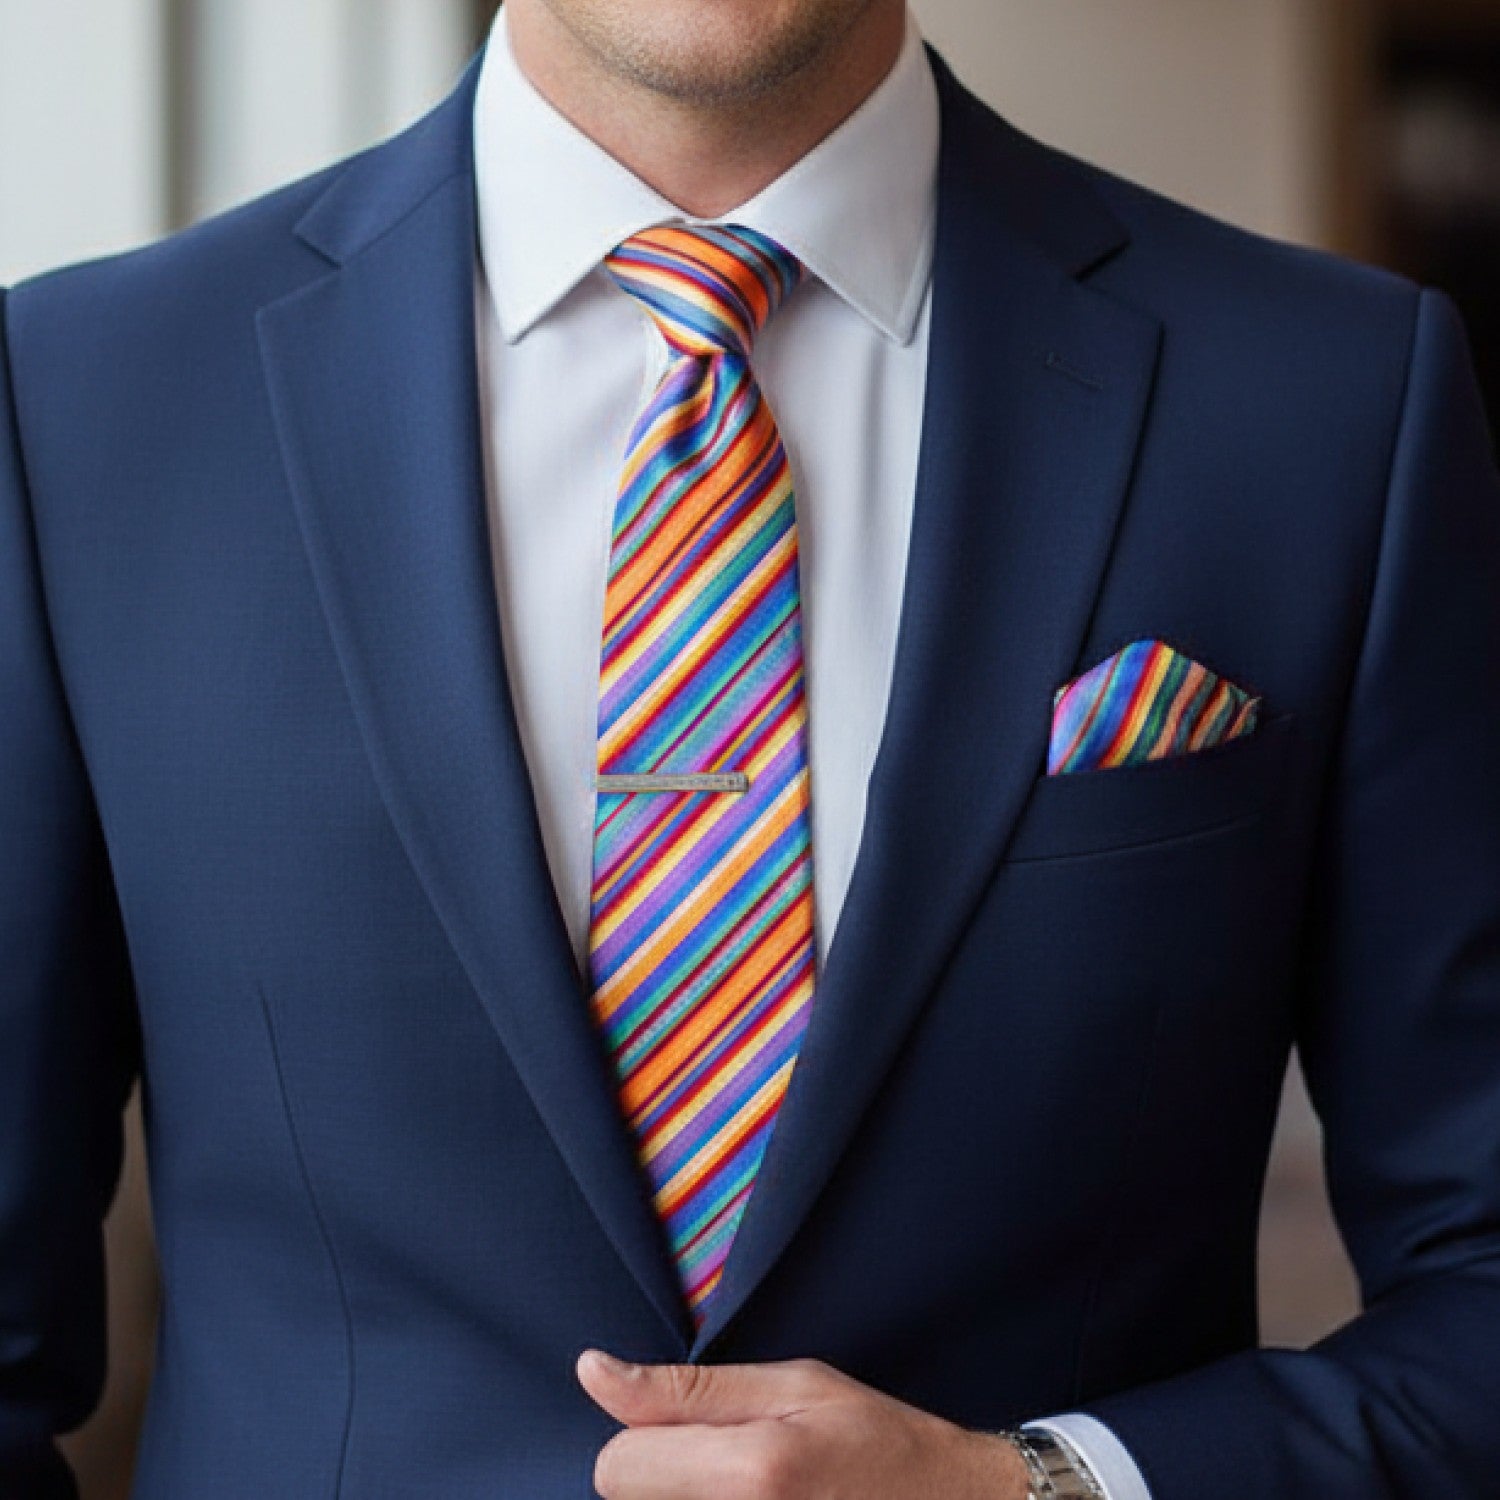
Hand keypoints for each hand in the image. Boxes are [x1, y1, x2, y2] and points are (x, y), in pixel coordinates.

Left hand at [576, 1348, 1029, 1499]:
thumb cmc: (876, 1440)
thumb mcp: (792, 1385)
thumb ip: (685, 1388)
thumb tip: (591, 1370)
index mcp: (750, 1472)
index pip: (615, 1467)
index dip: (646, 1438)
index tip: (697, 1431)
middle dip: (665, 1479)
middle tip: (733, 1466)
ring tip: (749, 1495)